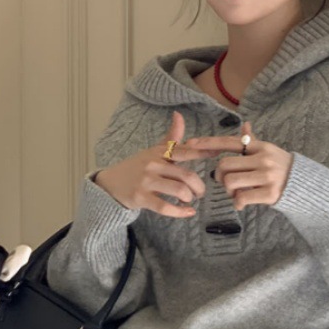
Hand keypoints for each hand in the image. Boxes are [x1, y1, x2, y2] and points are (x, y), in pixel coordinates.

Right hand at [94, 111, 210, 217]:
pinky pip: (165, 207)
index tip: (217, 153)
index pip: (184, 151)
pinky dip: (180, 212)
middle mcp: (153, 164)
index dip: (202, 152)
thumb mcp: (153, 152)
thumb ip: (171, 139)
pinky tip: (188, 213)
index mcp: (159, 152)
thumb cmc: (137, 168)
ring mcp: (146, 181)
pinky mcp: (141, 198)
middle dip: (199, 187)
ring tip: (190, 200)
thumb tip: (179, 115)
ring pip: (179, 190)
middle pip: (187, 176)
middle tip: (200, 193)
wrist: (110, 184)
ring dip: (190, 198)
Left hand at [184, 122, 294, 210]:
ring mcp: (267, 176)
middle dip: (220, 176)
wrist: (304, 185)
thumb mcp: (269, 152)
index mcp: (259, 147)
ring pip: (230, 182)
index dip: (208, 143)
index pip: (229, 142)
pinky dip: (238, 203)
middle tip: (227, 183)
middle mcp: (262, 159)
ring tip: (237, 194)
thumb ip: (253, 142)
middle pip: (225, 165)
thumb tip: (245, 125)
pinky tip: (242, 204)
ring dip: (229, 191)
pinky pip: (242, 198)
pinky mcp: (270, 193)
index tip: (191, 144)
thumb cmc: (281, 168)